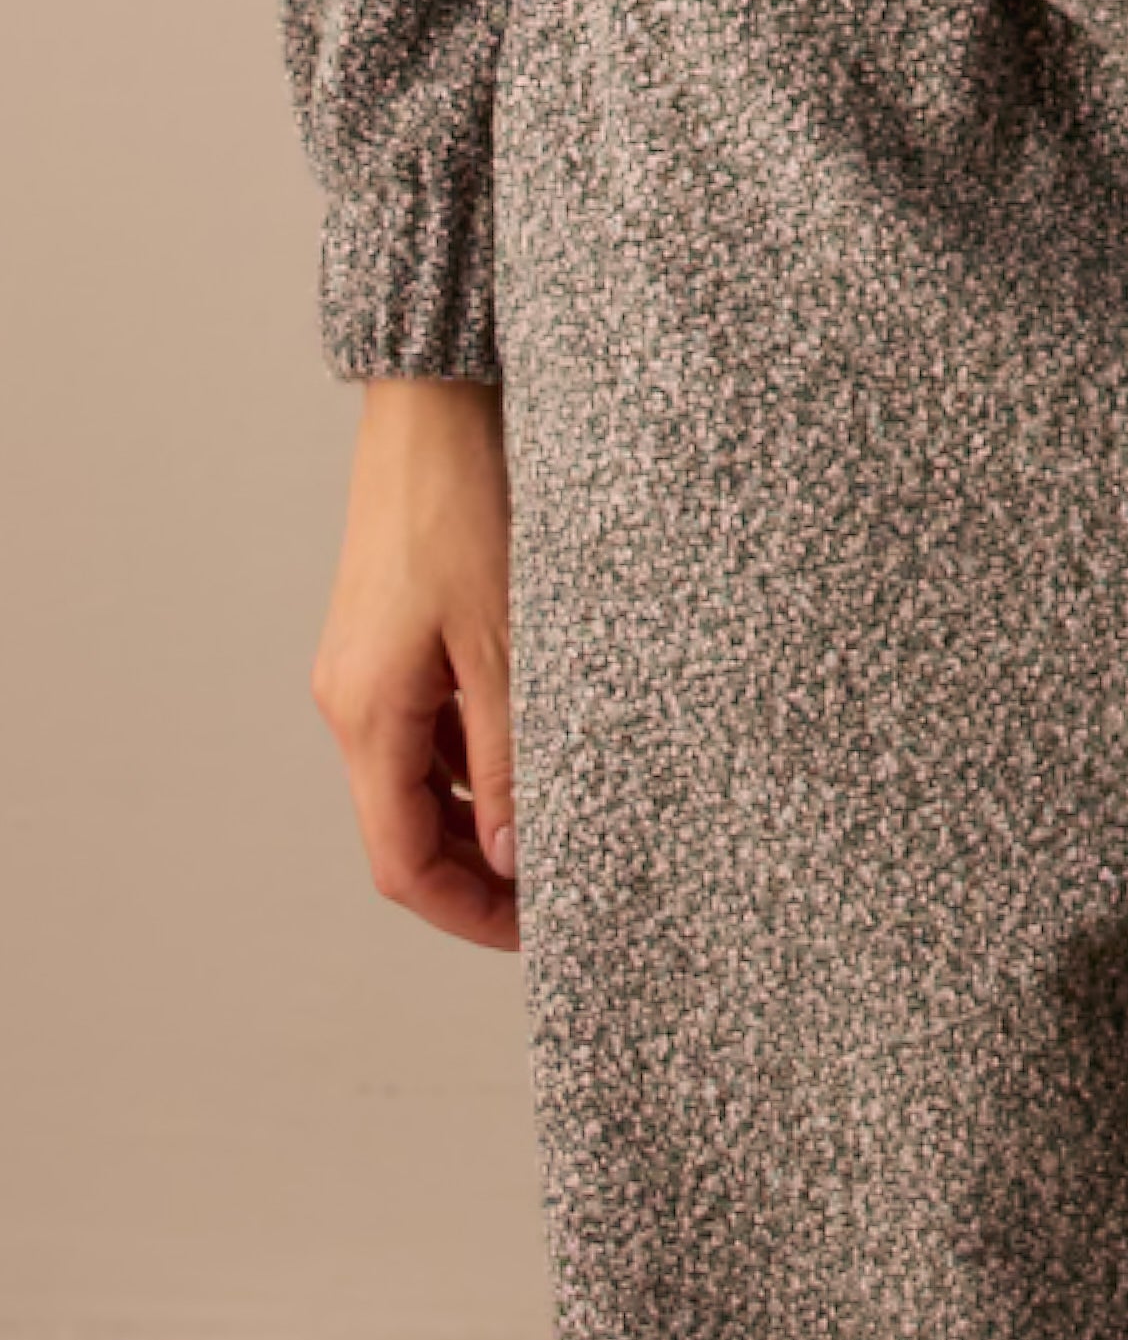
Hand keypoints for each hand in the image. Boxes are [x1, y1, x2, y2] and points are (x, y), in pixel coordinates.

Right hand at [309, 378, 523, 949]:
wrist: (433, 407)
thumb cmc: (467, 507)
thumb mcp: (505, 641)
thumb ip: (509, 756)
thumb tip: (514, 859)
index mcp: (368, 714)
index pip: (402, 864)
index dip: (468, 913)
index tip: (537, 932)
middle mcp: (351, 702)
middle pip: (406, 829)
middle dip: (480, 871)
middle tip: (563, 886)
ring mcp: (365, 670)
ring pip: (417, 779)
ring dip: (480, 812)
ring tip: (563, 819)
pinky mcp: (386, 638)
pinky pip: (424, 725)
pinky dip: (473, 753)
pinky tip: (533, 744)